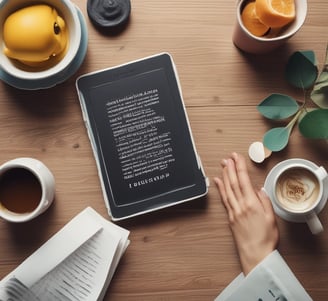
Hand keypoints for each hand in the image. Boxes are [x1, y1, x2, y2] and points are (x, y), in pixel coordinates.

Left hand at [214, 152, 278, 274]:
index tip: (237, 157)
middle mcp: (240, 205)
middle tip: (228, 157)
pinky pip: (224, 199)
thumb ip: (265, 201)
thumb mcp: (271, 218)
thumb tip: (259, 189)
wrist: (255, 255)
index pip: (244, 180)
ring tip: (223, 165)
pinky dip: (220, 189)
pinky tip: (218, 182)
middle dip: (230, 167)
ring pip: (227, 189)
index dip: (239, 166)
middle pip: (233, 182)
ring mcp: (233, 211)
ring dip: (224, 175)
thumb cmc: (266, 239)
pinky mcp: (230, 217)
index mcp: (252, 204)